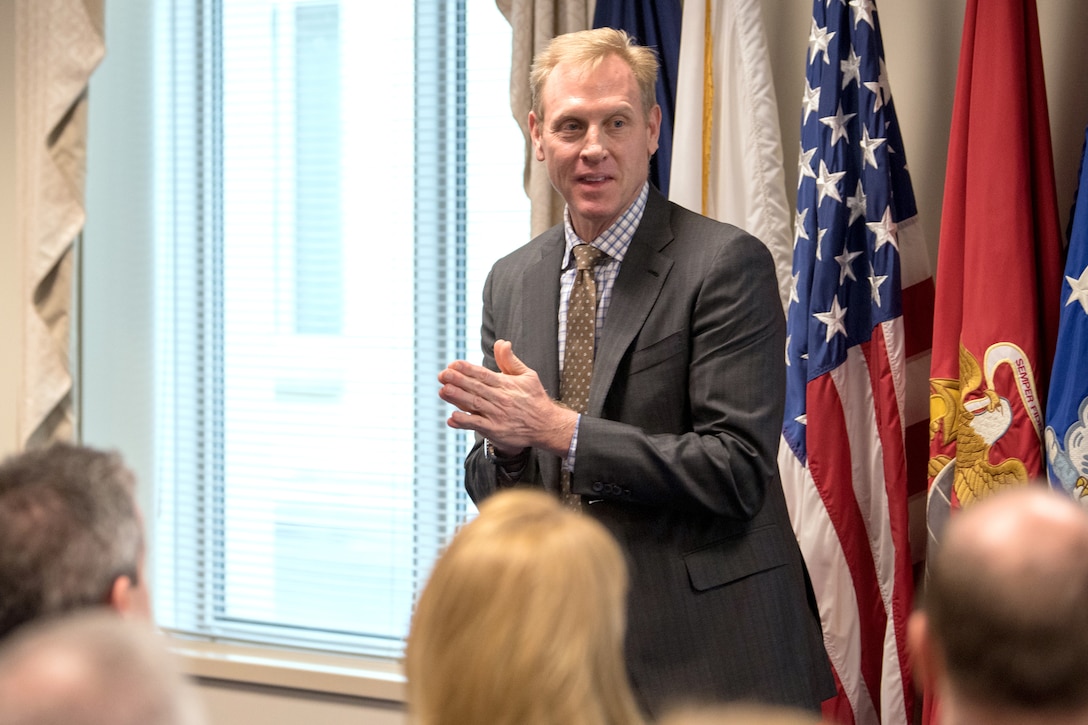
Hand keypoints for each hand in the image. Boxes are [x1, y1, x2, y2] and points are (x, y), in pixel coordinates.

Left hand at [437, 339, 576, 457]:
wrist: (547, 426)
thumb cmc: (535, 399)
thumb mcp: (527, 375)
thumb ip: (510, 360)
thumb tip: (501, 342)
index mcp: (507, 384)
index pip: (484, 374)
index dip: (468, 369)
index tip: (453, 364)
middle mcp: (501, 399)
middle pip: (476, 388)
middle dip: (458, 381)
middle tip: (442, 375)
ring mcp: (498, 415)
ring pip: (475, 405)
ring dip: (458, 398)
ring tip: (443, 390)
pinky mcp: (496, 431)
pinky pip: (478, 425)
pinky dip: (465, 421)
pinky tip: (452, 417)